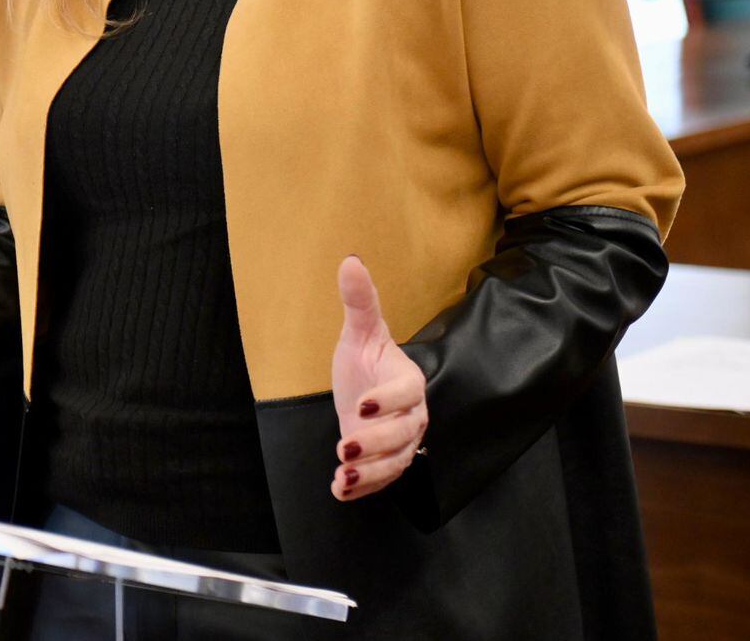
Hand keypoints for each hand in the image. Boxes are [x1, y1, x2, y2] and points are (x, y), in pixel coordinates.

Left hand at [330, 255, 429, 501]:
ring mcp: (401, 442)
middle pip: (404, 434)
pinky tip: (339, 490)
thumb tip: (350, 260)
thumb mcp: (359, 332)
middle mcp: (411, 416)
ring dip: (371, 473)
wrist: (366, 390)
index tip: (360, 406)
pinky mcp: (387, 462)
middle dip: (376, 442)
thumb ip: (359, 302)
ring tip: (344, 476)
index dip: (387, 400)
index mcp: (407, 381)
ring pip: (396, 462)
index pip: (407, 392)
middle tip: (346, 446)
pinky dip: (363, 488)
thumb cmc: (367, 360)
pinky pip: (382, 479)